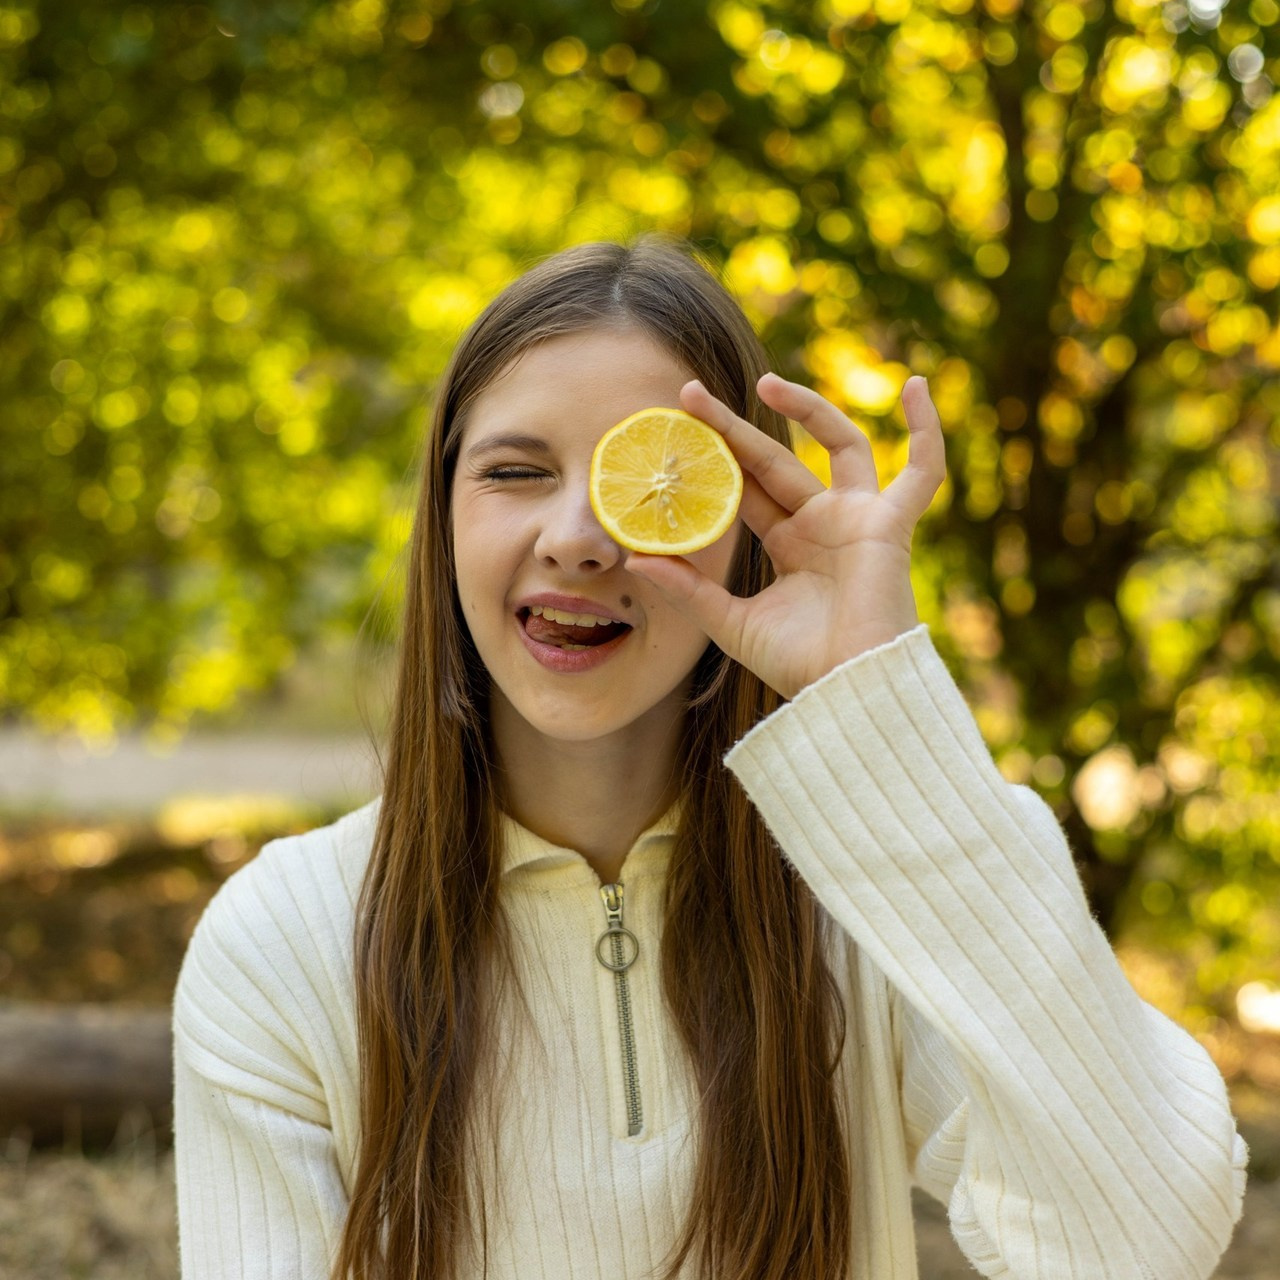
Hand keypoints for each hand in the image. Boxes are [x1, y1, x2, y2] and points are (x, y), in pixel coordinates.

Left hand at [624, 372, 945, 699]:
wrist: (846, 691)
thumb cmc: (797, 665)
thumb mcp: (729, 622)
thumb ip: (689, 588)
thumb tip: (634, 559)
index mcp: (789, 545)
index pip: (746, 488)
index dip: (715, 459)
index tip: (676, 430)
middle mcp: (823, 524)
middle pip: (775, 460)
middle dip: (734, 428)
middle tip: (691, 393)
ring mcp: (858, 520)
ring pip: (840, 444)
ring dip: (808, 409)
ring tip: (765, 382)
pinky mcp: (890, 525)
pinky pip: (923, 472)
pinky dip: (927, 430)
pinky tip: (915, 385)